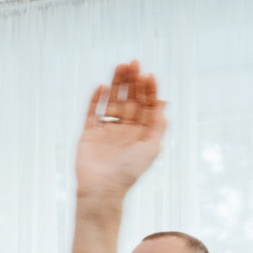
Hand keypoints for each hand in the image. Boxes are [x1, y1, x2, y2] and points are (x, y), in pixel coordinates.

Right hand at [75, 61, 165, 205]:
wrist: (102, 189)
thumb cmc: (130, 171)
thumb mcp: (152, 147)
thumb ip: (158, 125)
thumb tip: (163, 102)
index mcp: (141, 132)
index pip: (146, 104)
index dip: (148, 89)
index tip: (148, 75)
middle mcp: (124, 129)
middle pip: (129, 99)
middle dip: (132, 81)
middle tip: (133, 63)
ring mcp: (106, 131)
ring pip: (112, 102)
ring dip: (116, 85)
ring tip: (119, 67)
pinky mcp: (88, 135)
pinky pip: (92, 114)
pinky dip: (96, 100)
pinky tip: (102, 87)